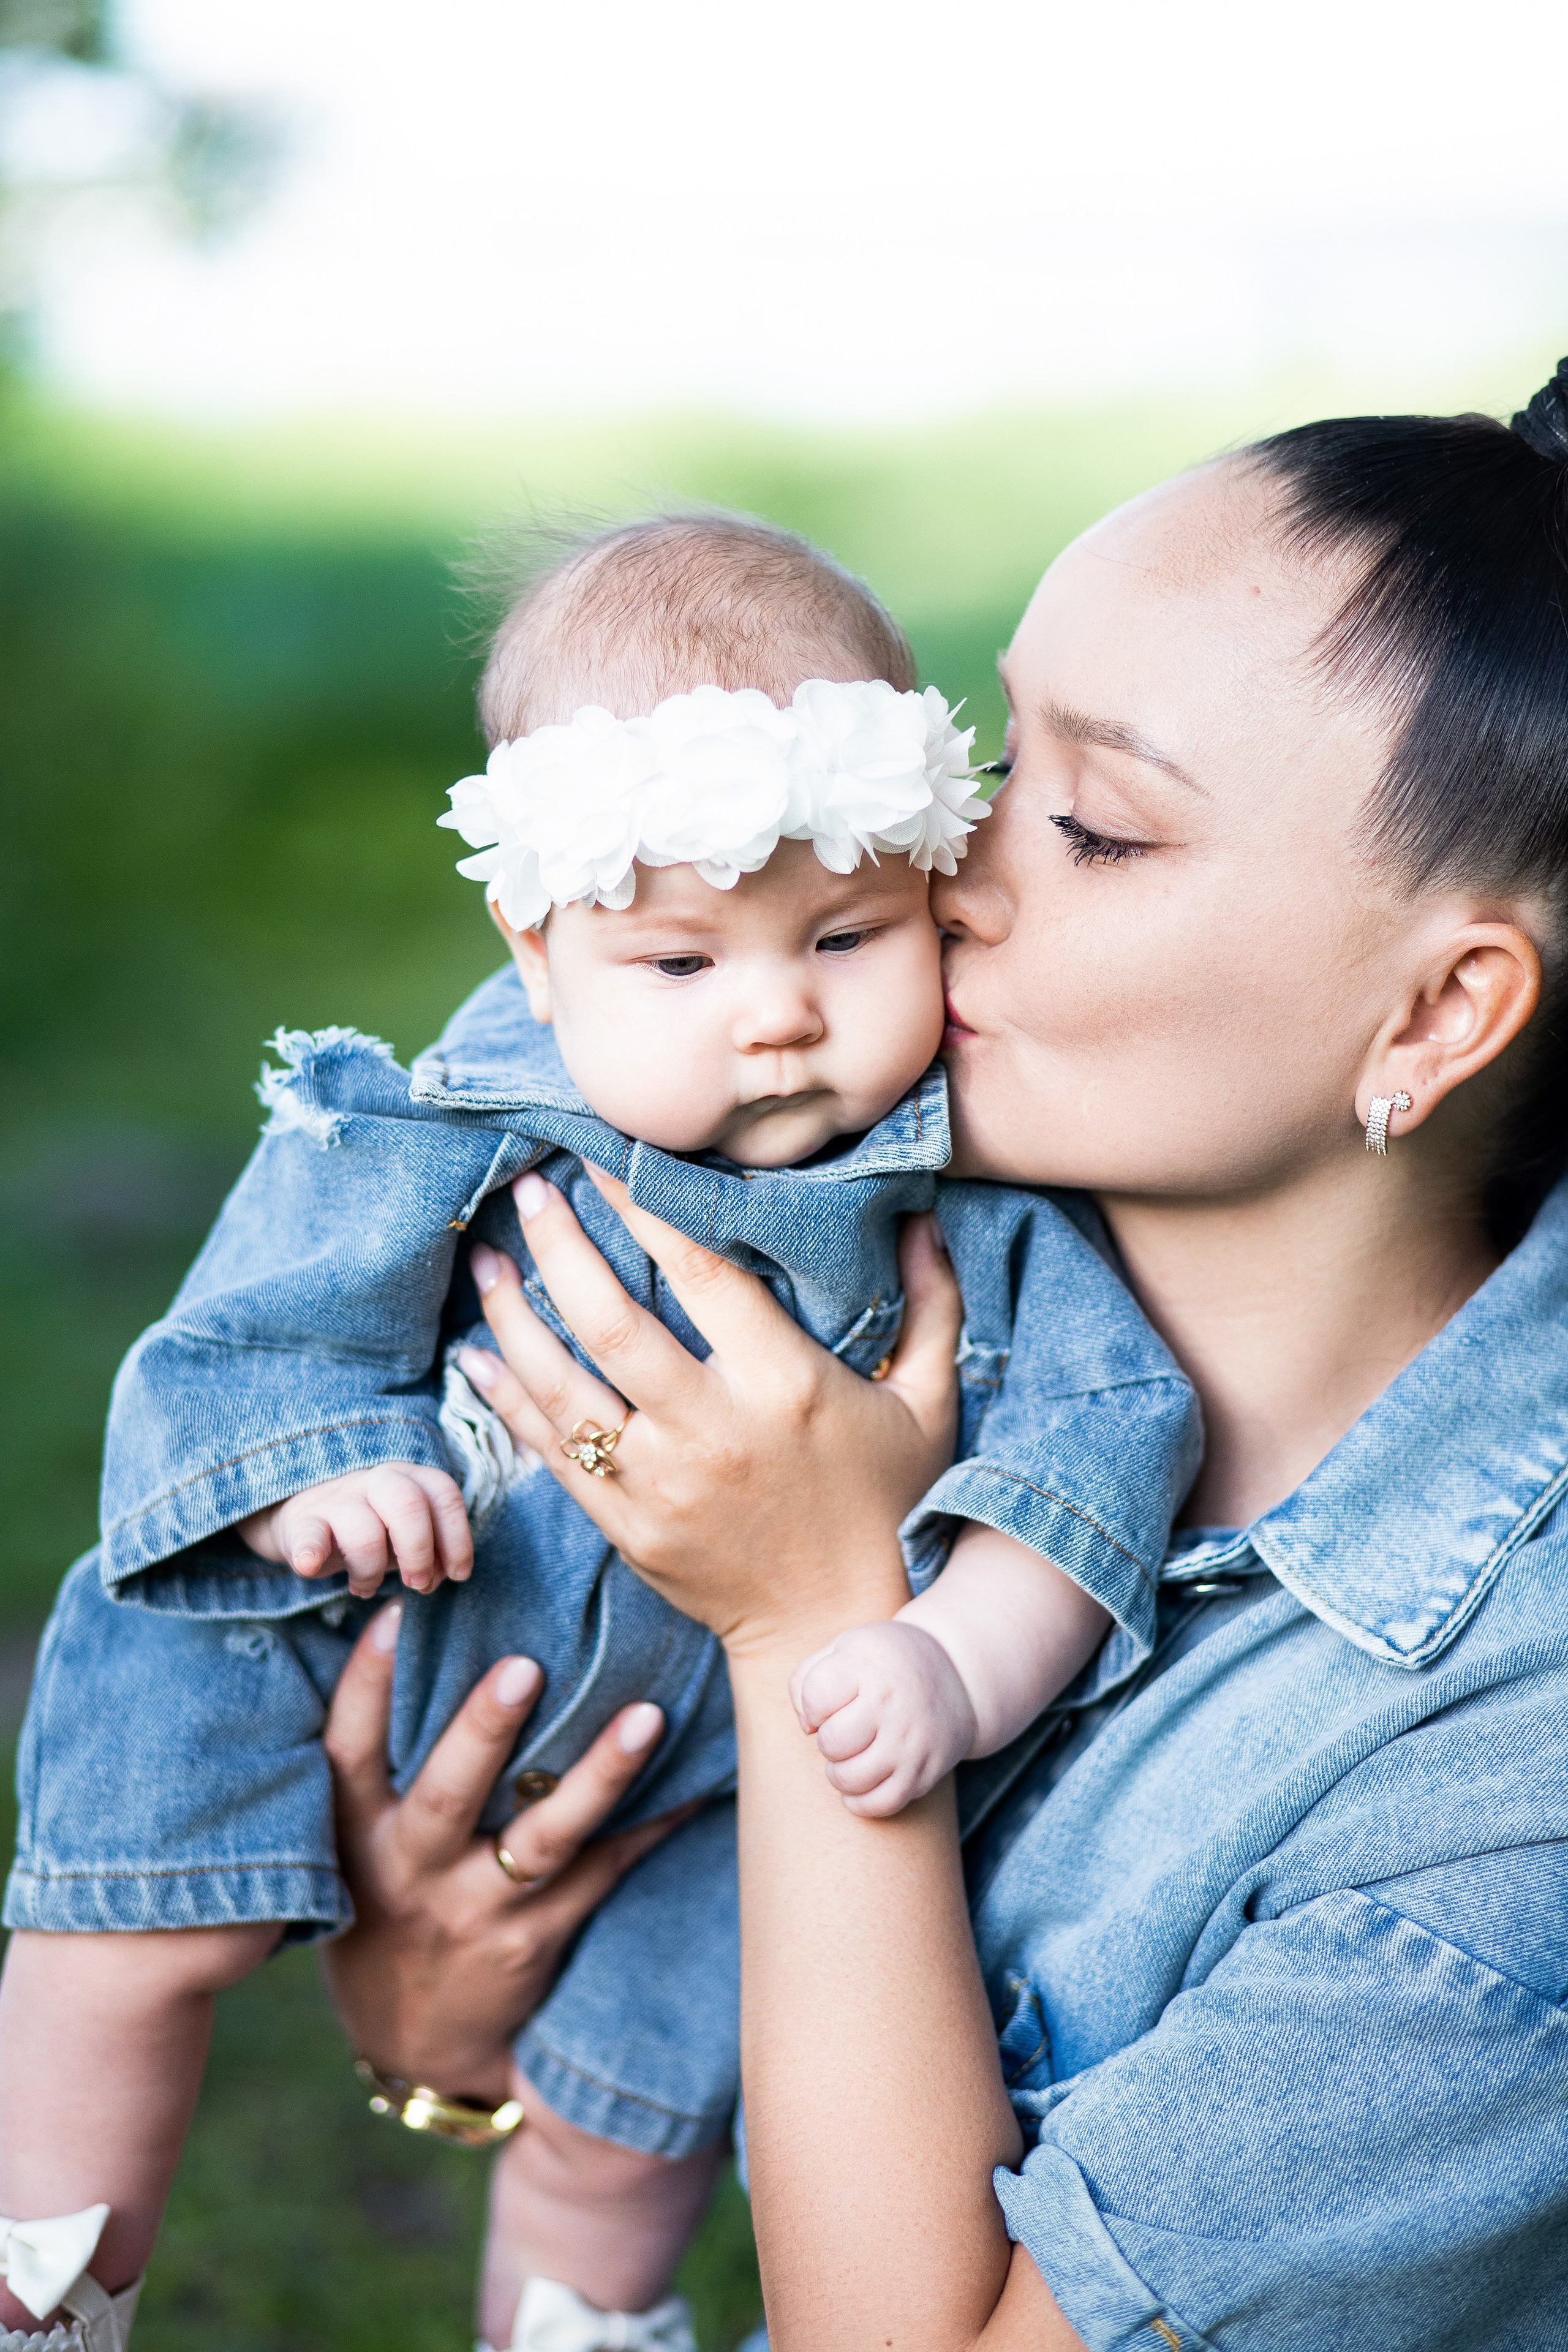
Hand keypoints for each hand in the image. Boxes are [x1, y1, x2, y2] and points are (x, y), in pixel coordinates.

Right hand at [239, 1463, 472, 1596]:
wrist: (305, 1518)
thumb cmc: (370, 1530)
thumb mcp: (404, 1536)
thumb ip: (429, 1553)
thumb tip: (438, 1578)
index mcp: (409, 1478)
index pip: (444, 1494)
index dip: (458, 1538)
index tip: (458, 1574)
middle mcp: (376, 1480)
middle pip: (409, 1504)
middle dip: (420, 1552)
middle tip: (418, 1584)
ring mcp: (337, 1498)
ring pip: (365, 1532)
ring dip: (371, 1572)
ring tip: (365, 1587)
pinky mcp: (302, 1521)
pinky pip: (308, 1535)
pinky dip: (310, 1552)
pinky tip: (311, 1567)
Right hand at [320, 1604, 684, 2096]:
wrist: (414, 2047)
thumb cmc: (383, 1910)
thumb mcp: (351, 1850)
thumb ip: (374, 1769)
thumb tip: (408, 1631)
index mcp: (357, 1838)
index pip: (350, 1753)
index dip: (366, 1685)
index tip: (396, 1616)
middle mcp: (412, 1873)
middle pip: (448, 1796)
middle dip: (484, 1730)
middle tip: (525, 1666)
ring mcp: (478, 1911)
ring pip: (543, 1840)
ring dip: (599, 1776)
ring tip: (649, 1716)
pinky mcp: (536, 1939)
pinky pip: (601, 1874)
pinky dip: (650, 1828)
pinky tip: (699, 1784)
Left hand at [456, 1169, 961, 1661]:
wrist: (837, 1629)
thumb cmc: (886, 1506)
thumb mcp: (929, 1407)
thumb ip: (932, 1308)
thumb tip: (919, 1219)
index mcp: (785, 1387)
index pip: (700, 1275)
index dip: (646, 1210)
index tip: (605, 1159)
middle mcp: (713, 1431)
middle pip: (611, 1323)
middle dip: (559, 1248)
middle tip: (529, 1191)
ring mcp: (661, 1485)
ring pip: (563, 1386)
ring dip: (512, 1318)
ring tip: (488, 1260)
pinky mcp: (627, 1529)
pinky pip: (550, 1453)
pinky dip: (506, 1400)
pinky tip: (478, 1353)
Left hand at [790, 1620, 977, 1817]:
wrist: (955, 1673)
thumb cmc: (882, 1663)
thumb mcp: (843, 1648)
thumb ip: (806, 1680)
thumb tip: (807, 1729)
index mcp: (868, 1665)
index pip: (816, 1697)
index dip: (812, 1706)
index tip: (828, 1702)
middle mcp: (893, 1703)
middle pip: (832, 1743)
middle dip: (827, 1741)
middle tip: (843, 1730)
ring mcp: (912, 1741)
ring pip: (852, 1779)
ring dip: (839, 1773)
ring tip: (849, 1756)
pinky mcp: (927, 1770)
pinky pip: (883, 1804)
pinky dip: (861, 1802)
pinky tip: (861, 1782)